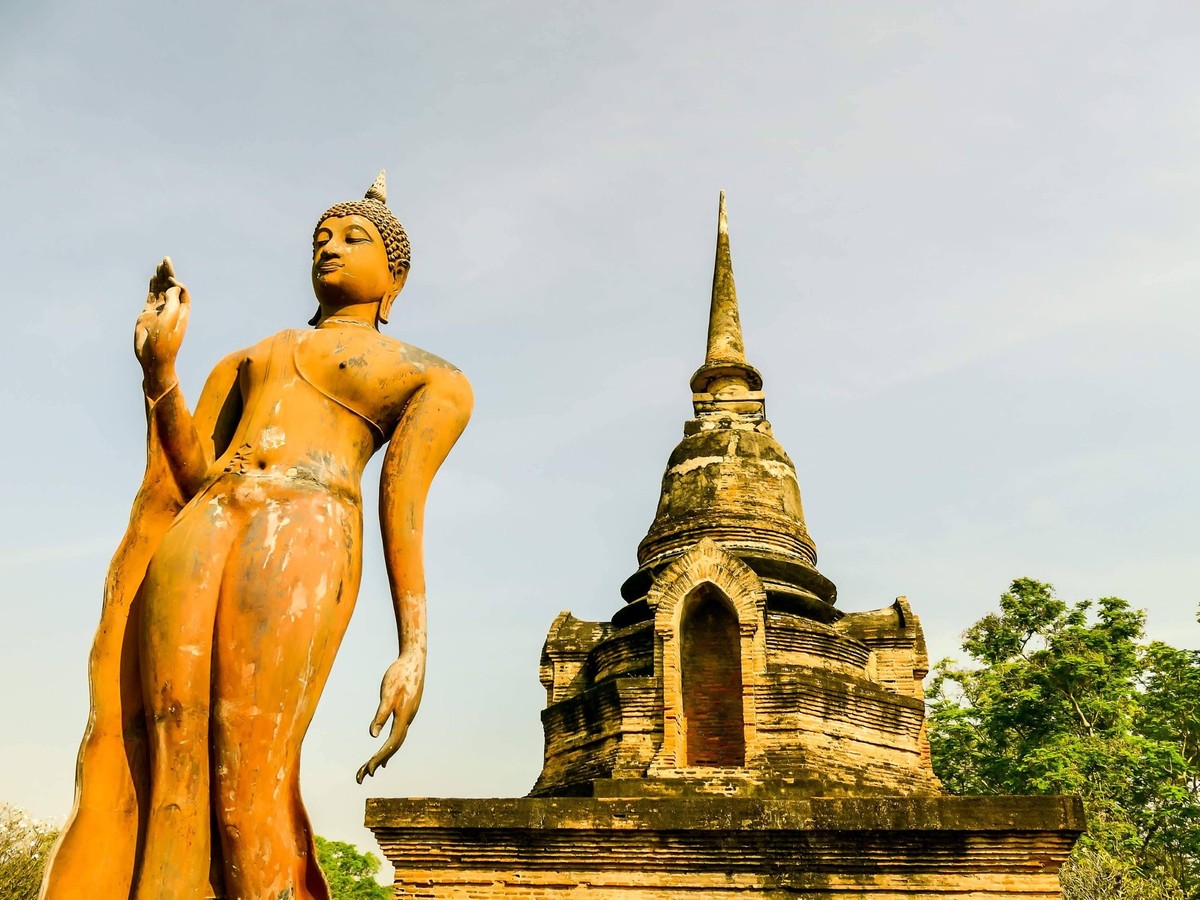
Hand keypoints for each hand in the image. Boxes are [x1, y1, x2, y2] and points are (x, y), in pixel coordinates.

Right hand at [135, 257, 189, 392]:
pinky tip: (153, 278)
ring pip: (160, 291)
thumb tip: (173, 285)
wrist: (152, 358)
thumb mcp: (170, 319)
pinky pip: (151, 298)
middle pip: (171, 288)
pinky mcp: (147, 315)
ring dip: (160, 278)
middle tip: (166, 260)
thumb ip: (172, 301)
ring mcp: (159, 312)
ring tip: (160, 264)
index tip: (171, 280)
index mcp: (182, 312)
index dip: (177, 283)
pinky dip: (152, 288)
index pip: (183, 292)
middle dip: (169, 274)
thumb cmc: (164, 341)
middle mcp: (171, 310)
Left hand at [356, 650, 424, 782]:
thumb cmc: (400, 674)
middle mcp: (408, 720)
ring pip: (396, 742)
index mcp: (404, 717)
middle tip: (360, 777)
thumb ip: (381, 714)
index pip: (390, 744)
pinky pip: (398, 735)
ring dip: (382, 756)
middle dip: (377, 762)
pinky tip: (383, 751)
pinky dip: (389, 746)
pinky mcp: (406, 712)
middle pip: (393, 747)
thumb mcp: (387, 693)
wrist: (415, 660)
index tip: (366, 770)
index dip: (378, 758)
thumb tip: (373, 735)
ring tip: (369, 770)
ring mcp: (408, 716)